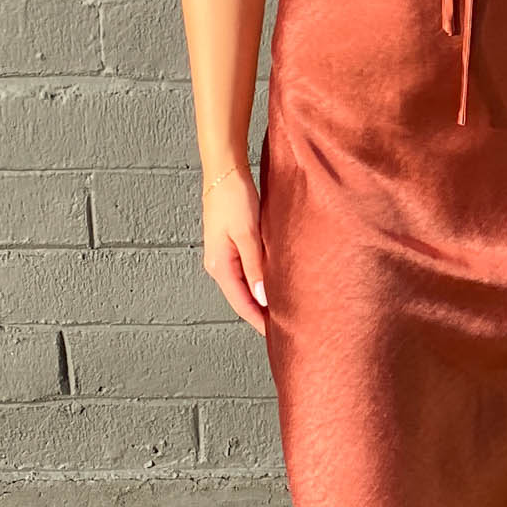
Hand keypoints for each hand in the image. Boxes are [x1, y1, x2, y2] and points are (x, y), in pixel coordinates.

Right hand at [202, 166, 268, 335]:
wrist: (224, 171)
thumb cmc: (234, 198)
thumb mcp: (247, 235)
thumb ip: (256, 267)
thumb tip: (263, 298)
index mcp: (220, 266)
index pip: (242, 304)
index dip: (260, 321)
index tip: (279, 336)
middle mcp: (219, 265)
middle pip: (243, 298)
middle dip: (262, 314)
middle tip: (287, 328)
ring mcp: (225, 256)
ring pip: (246, 286)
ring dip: (263, 298)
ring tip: (285, 311)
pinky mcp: (233, 245)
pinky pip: (248, 272)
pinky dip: (261, 282)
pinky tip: (275, 285)